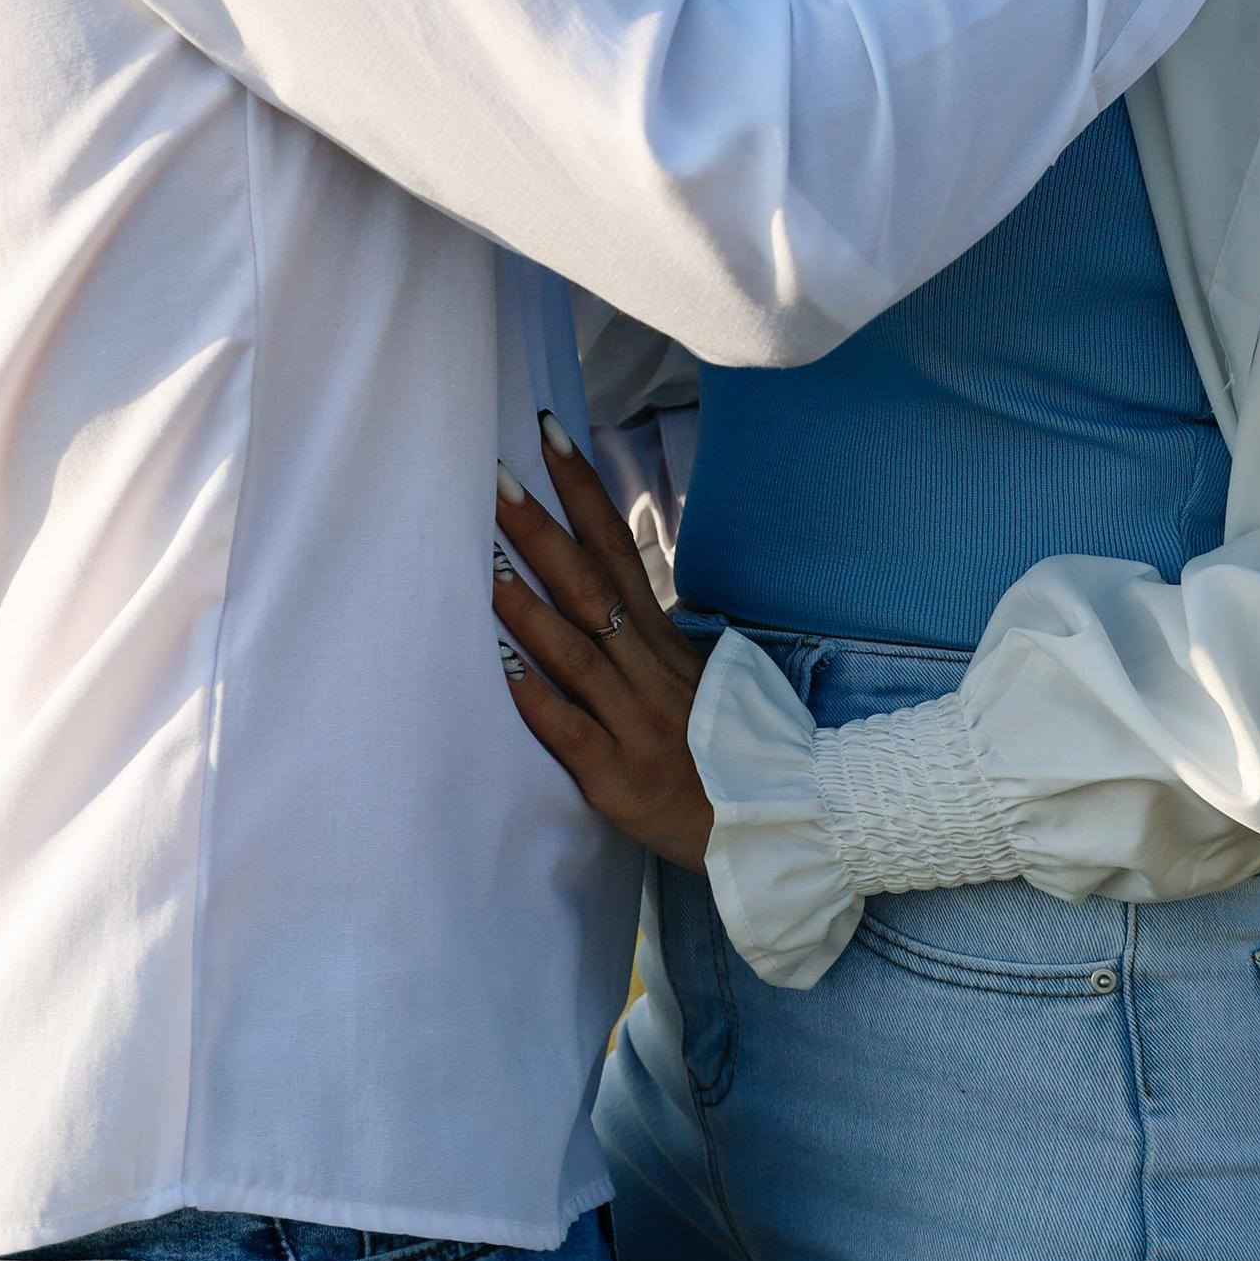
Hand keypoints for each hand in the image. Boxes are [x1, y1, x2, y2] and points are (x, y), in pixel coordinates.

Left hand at [493, 415, 713, 868]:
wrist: (778, 825)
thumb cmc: (726, 748)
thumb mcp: (695, 674)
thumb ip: (650, 634)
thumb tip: (607, 582)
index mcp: (663, 640)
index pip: (618, 547)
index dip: (583, 492)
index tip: (549, 435)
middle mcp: (648, 670)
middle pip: (589, 586)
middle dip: (541, 529)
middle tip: (494, 477)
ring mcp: (635, 723)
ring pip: (576, 652)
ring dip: (527, 605)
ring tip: (481, 562)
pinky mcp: (619, 780)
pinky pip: (573, 734)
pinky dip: (538, 701)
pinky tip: (501, 670)